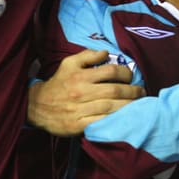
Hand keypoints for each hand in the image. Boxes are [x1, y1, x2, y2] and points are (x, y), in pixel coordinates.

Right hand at [28, 49, 145, 136]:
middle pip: (114, 91)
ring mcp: (80, 110)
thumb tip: (106, 52)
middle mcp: (81, 92)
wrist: (37, 106)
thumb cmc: (58, 83)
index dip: (125, 73)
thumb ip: (87, 55)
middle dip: (132, 91)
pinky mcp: (78, 125)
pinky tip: (124, 118)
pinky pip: (101, 122)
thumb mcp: (68, 64)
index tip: (131, 76)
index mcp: (80, 75)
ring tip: (139, 105)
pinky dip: (115, 120)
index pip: (110, 71)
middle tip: (141, 92)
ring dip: (129, 106)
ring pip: (111, 108)